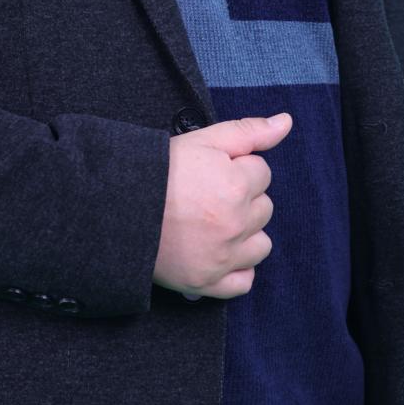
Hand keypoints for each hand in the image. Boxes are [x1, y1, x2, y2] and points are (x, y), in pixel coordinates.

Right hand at [153, 114, 291, 300]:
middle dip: (243, 199)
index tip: (211, 172)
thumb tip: (286, 122)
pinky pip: (244, 282)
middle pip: (264, 208)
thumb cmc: (159, 170)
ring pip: (261, 245)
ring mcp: (223, 257)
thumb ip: (249, 131)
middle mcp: (235, 224)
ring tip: (213, 223)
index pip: (262, 173)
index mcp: (237, 186)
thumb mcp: (204, 139)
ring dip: (246, 234)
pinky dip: (237, 269)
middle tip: (208, 195)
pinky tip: (220, 253)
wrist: (117, 207)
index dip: (238, 168)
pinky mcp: (208, 282)